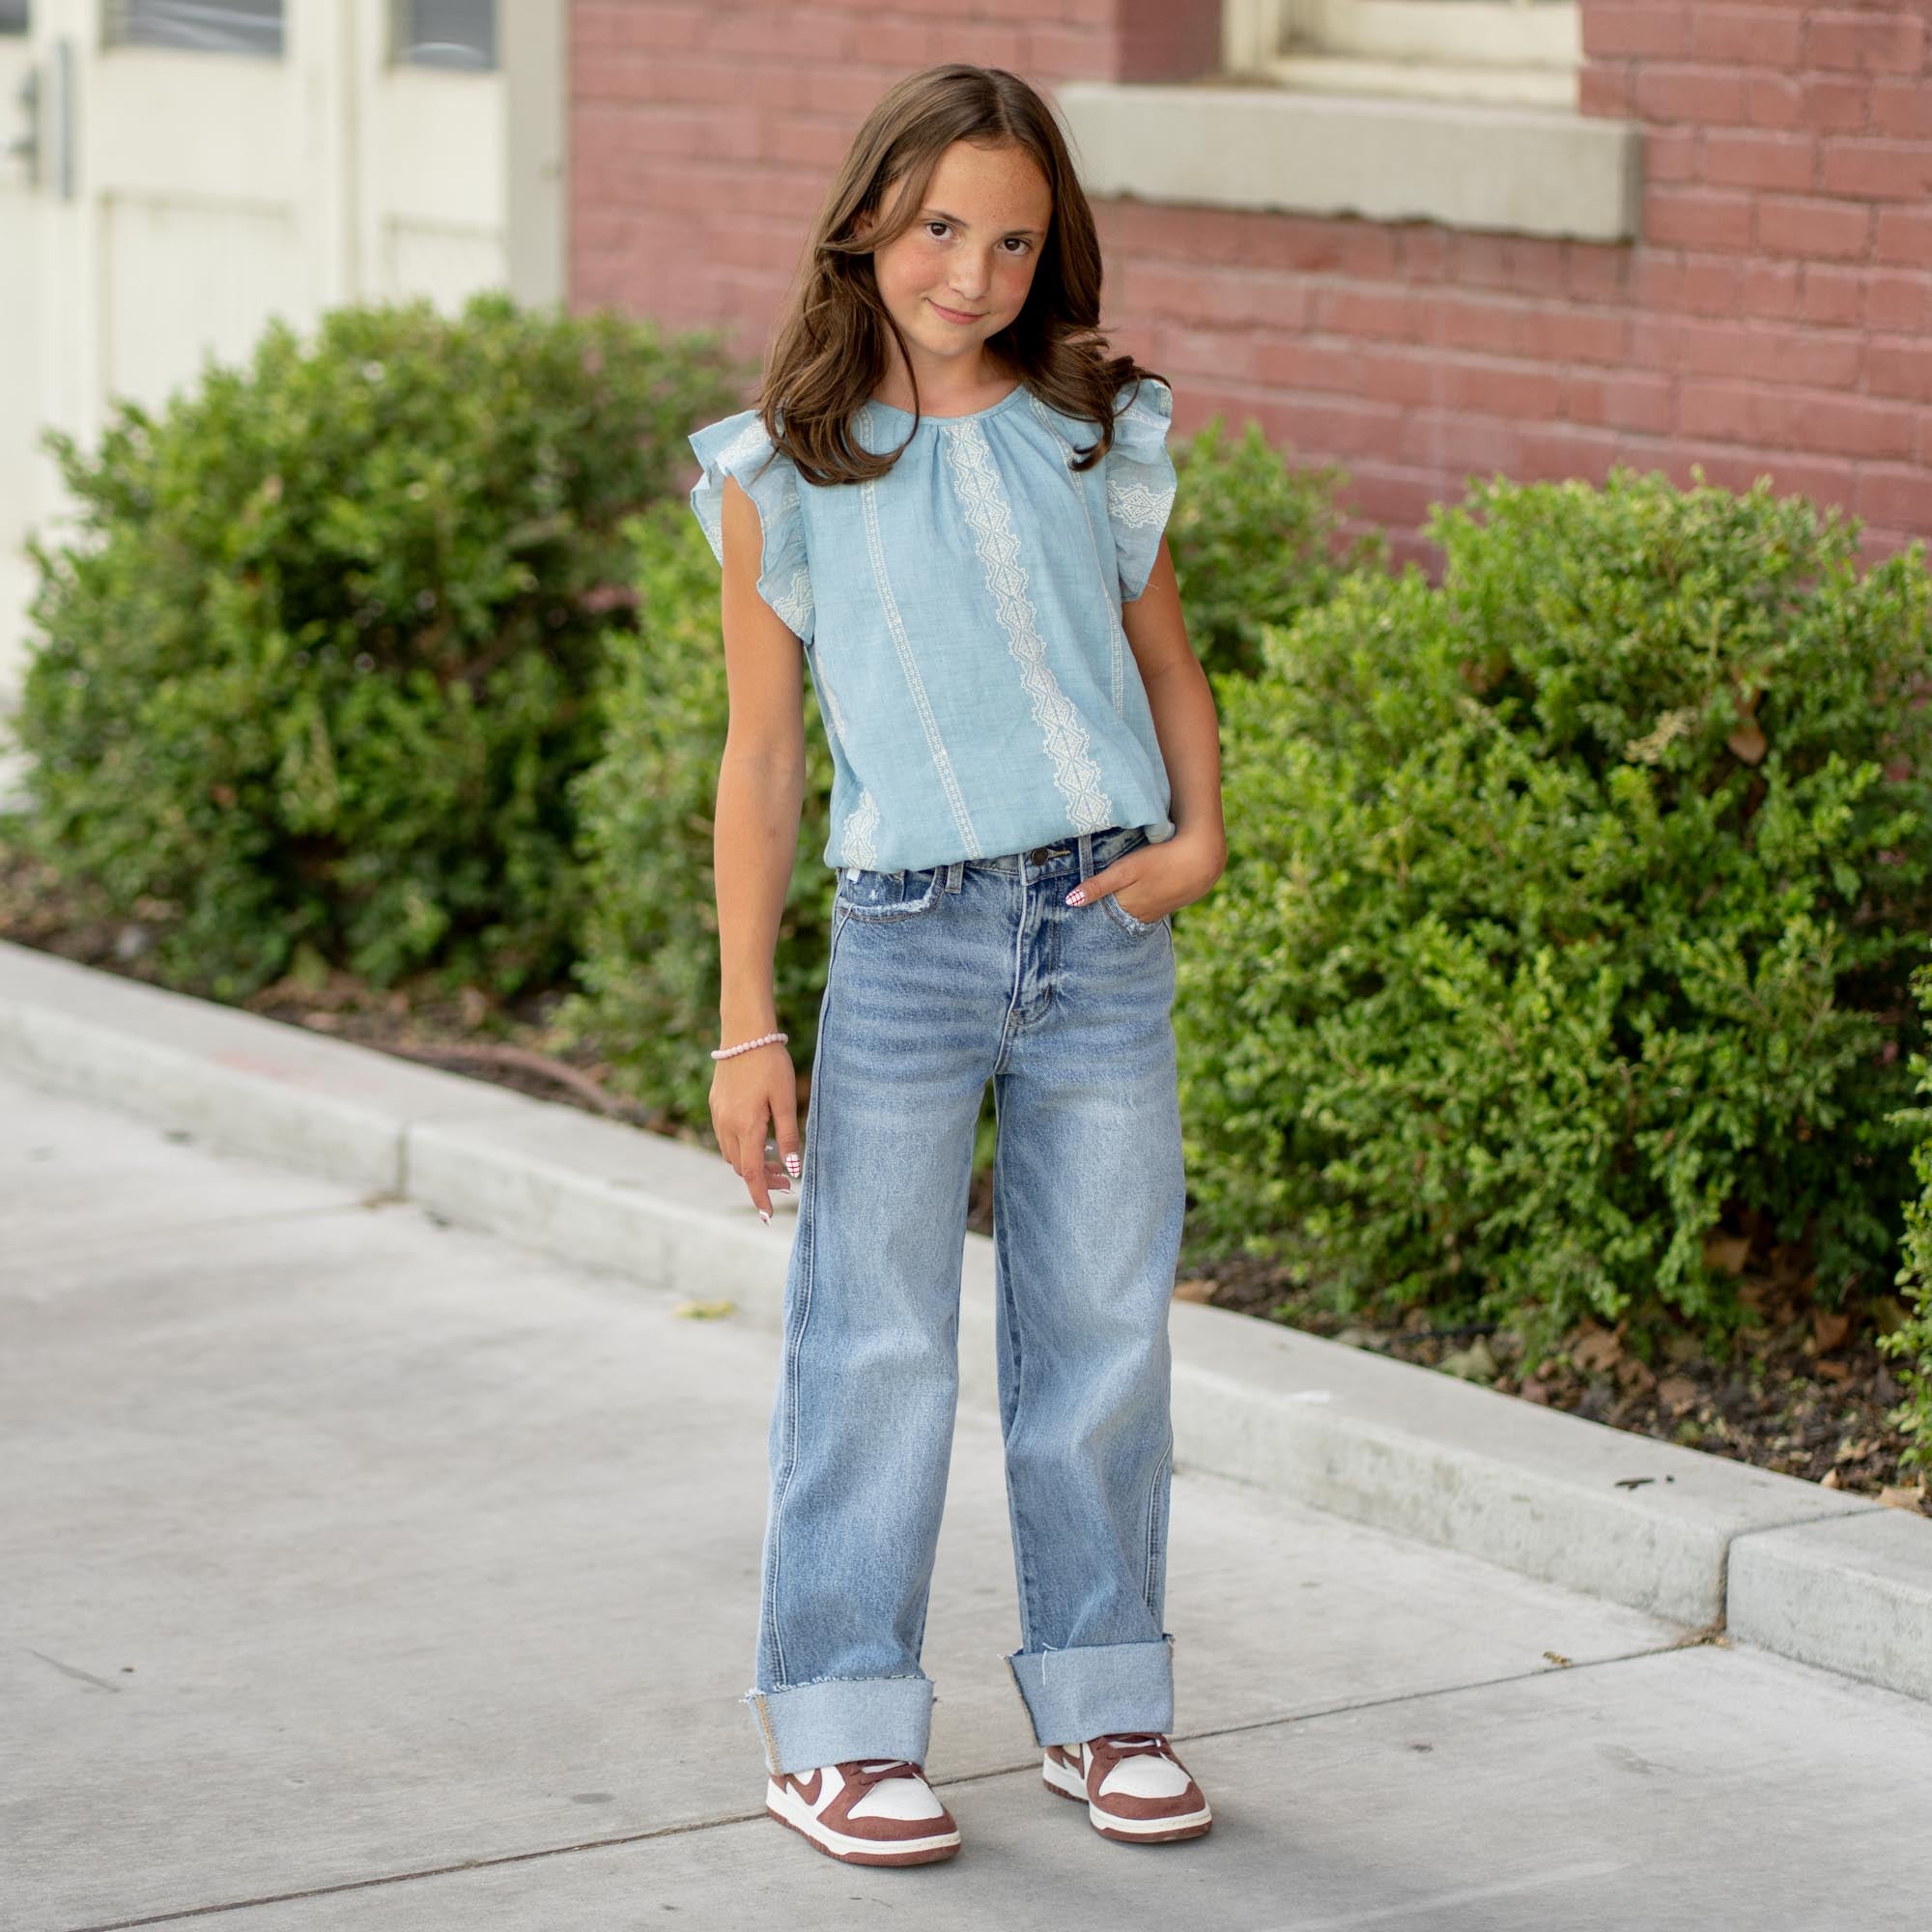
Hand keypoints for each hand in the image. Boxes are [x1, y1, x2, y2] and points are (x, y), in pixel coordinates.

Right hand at [710, 1042, 800, 1223]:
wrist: (744, 1033)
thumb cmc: (770, 1064)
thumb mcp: (786, 1100)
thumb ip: (789, 1136)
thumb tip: (792, 1170)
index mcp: (745, 1126)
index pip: (751, 1173)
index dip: (760, 1196)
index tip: (767, 1216)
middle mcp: (726, 1125)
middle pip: (741, 1166)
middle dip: (762, 1179)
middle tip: (788, 1183)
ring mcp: (718, 1115)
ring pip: (732, 1153)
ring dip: (752, 1164)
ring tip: (777, 1163)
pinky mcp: (715, 1105)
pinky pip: (726, 1137)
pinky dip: (743, 1148)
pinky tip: (761, 1141)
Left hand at [1066, 827, 1225, 925]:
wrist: (1201, 859)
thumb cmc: (1161, 861)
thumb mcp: (1126, 869)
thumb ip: (1099, 885)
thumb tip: (1070, 901)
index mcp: (1126, 908)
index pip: (1098, 918)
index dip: (1084, 915)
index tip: (1068, 912)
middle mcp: (1139, 916)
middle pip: (1112, 918)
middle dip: (1097, 916)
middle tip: (1079, 911)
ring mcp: (1153, 912)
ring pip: (1127, 914)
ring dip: (1115, 911)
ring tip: (1099, 906)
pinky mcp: (1164, 904)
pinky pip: (1142, 909)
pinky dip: (1132, 906)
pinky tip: (1129, 899)